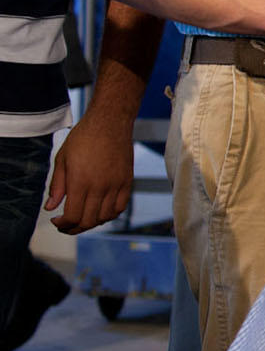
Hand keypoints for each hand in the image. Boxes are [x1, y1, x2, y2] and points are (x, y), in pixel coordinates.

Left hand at [44, 110, 134, 233]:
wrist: (110, 123)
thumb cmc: (83, 138)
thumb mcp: (62, 160)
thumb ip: (57, 186)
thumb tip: (50, 207)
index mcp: (80, 181)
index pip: (72, 216)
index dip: (63, 224)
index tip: (56, 220)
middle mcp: (100, 186)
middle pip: (89, 221)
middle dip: (75, 227)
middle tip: (66, 224)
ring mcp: (116, 185)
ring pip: (105, 217)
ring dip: (92, 222)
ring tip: (83, 217)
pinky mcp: (127, 182)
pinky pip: (120, 207)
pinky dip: (109, 215)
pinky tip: (100, 211)